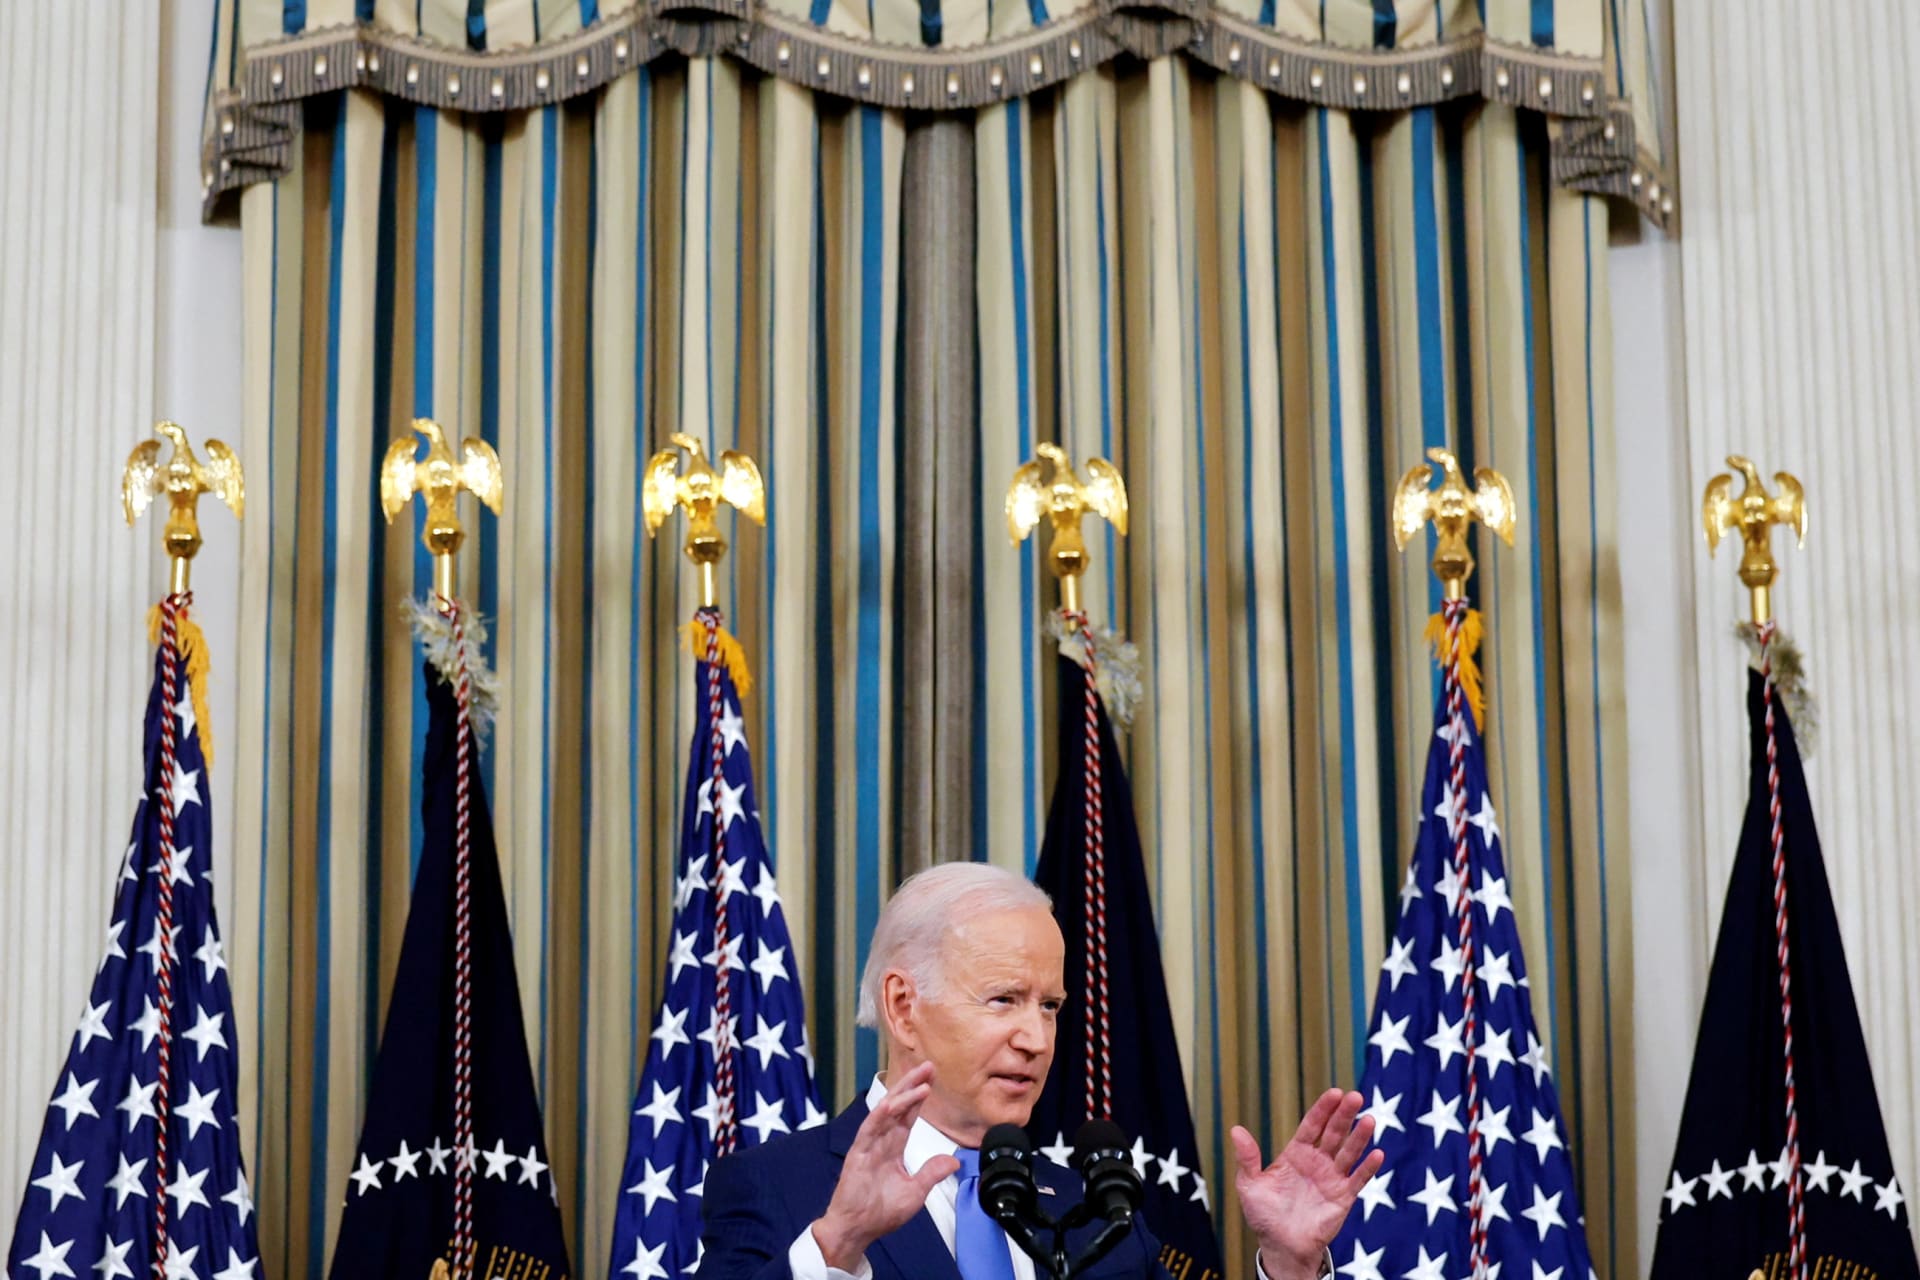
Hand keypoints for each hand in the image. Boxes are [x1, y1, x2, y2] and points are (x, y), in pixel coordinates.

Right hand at [810, 1063, 959, 1269]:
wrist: (857, 1229)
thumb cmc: (880, 1213)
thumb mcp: (914, 1193)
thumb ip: (931, 1173)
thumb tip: (953, 1160)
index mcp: (893, 1148)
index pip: (908, 1116)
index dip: (919, 1097)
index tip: (931, 1079)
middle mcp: (881, 1141)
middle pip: (898, 1106)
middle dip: (912, 1085)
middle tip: (928, 1066)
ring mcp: (868, 1145)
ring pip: (886, 1112)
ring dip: (902, 1095)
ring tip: (918, 1079)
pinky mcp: (858, 1153)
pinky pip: (869, 1129)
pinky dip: (880, 1115)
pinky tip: (891, 1103)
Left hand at [1231, 1089, 1383, 1279]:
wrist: (1280, 1247)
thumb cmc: (1263, 1215)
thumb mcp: (1249, 1185)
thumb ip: (1247, 1158)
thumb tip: (1236, 1130)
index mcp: (1296, 1154)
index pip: (1312, 1125)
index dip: (1323, 1109)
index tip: (1335, 1092)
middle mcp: (1317, 1162)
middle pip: (1333, 1133)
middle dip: (1344, 1115)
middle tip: (1355, 1096)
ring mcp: (1332, 1178)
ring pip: (1349, 1153)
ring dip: (1360, 1137)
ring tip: (1369, 1119)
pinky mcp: (1343, 1198)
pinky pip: (1358, 1180)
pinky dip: (1368, 1168)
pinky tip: (1377, 1153)